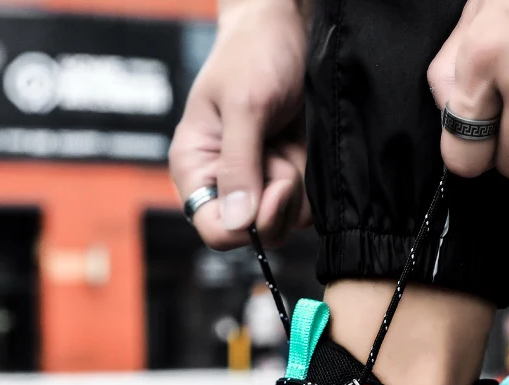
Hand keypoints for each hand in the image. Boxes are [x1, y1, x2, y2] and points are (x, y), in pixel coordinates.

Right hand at [169, 0, 311, 248]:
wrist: (287, 27)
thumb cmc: (254, 53)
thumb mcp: (245, 105)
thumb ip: (239, 165)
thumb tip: (237, 222)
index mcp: (197, 170)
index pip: (216, 230)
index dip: (246, 224)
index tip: (272, 190)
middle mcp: (224, 184)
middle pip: (255, 232)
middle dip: (277, 198)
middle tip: (280, 154)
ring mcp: (258, 185)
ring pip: (285, 222)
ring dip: (297, 185)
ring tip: (287, 142)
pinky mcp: (286, 180)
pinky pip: (305, 207)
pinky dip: (311, 182)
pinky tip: (300, 147)